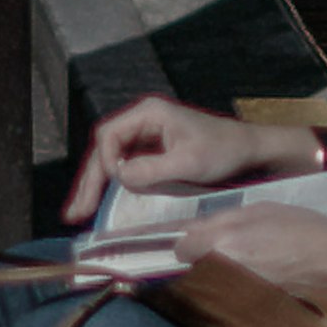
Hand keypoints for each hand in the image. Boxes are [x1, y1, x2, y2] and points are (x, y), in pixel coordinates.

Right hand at [64, 92, 317, 224]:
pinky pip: (126, 168)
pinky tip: (102, 204)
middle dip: (90, 180)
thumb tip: (118, 176)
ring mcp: (147, 138)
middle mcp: (143, 122)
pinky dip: (113, 186)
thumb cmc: (224, 152)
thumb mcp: (188, 162)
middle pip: (105, 149)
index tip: (112, 184)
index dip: (104, 161)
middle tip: (75, 212)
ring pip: (112, 160)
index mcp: (149, 113)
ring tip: (78, 212)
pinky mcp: (154, 153)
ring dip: (96, 185)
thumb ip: (152, 169)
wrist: (251, 152)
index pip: (110, 134)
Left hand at [165, 201, 326, 303]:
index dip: (184, 239)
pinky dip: (236, 275)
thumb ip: (222, 220)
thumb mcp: (259, 209)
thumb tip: (195, 228)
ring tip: (240, 251)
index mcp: (222, 243)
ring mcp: (238, 288)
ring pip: (213, 275)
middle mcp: (224, 270)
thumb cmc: (299, 226)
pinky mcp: (253, 298)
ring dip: (216, 265)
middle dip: (199, 253)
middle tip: (215, 240)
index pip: (181, 248)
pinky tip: (257, 264)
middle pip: (195, 264)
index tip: (190, 234)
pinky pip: (233, 284)